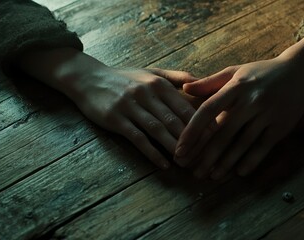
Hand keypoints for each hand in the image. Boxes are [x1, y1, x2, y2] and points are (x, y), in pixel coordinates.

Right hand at [18, 48, 196, 169]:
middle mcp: (146, 93)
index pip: (185, 106)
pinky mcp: (116, 119)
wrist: (88, 78)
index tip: (214, 139)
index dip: (201, 123)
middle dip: (191, 139)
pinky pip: (137, 138)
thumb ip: (177, 77)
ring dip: (174, 147)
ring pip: (158, 130)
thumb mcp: (151, 72)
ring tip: (187, 163)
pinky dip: (152, 152)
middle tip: (205, 156)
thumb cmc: (125, 78)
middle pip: (174, 120)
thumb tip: (200, 83)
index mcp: (158, 83)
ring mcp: (130, 106)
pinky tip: (163, 164)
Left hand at [174, 35, 303, 178]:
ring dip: (226, 163)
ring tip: (213, 176)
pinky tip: (239, 172)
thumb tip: (184, 89)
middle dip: (207, 155)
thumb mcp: (234, 72)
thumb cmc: (260, 73)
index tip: (180, 149)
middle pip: (224, 132)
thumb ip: (209, 83)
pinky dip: (251, 161)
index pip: (208, 110)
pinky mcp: (280, 125)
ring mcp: (267, 114)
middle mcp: (250, 100)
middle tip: (194, 172)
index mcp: (235, 86)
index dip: (192, 131)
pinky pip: (263, 147)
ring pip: (242, 143)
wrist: (298, 72)